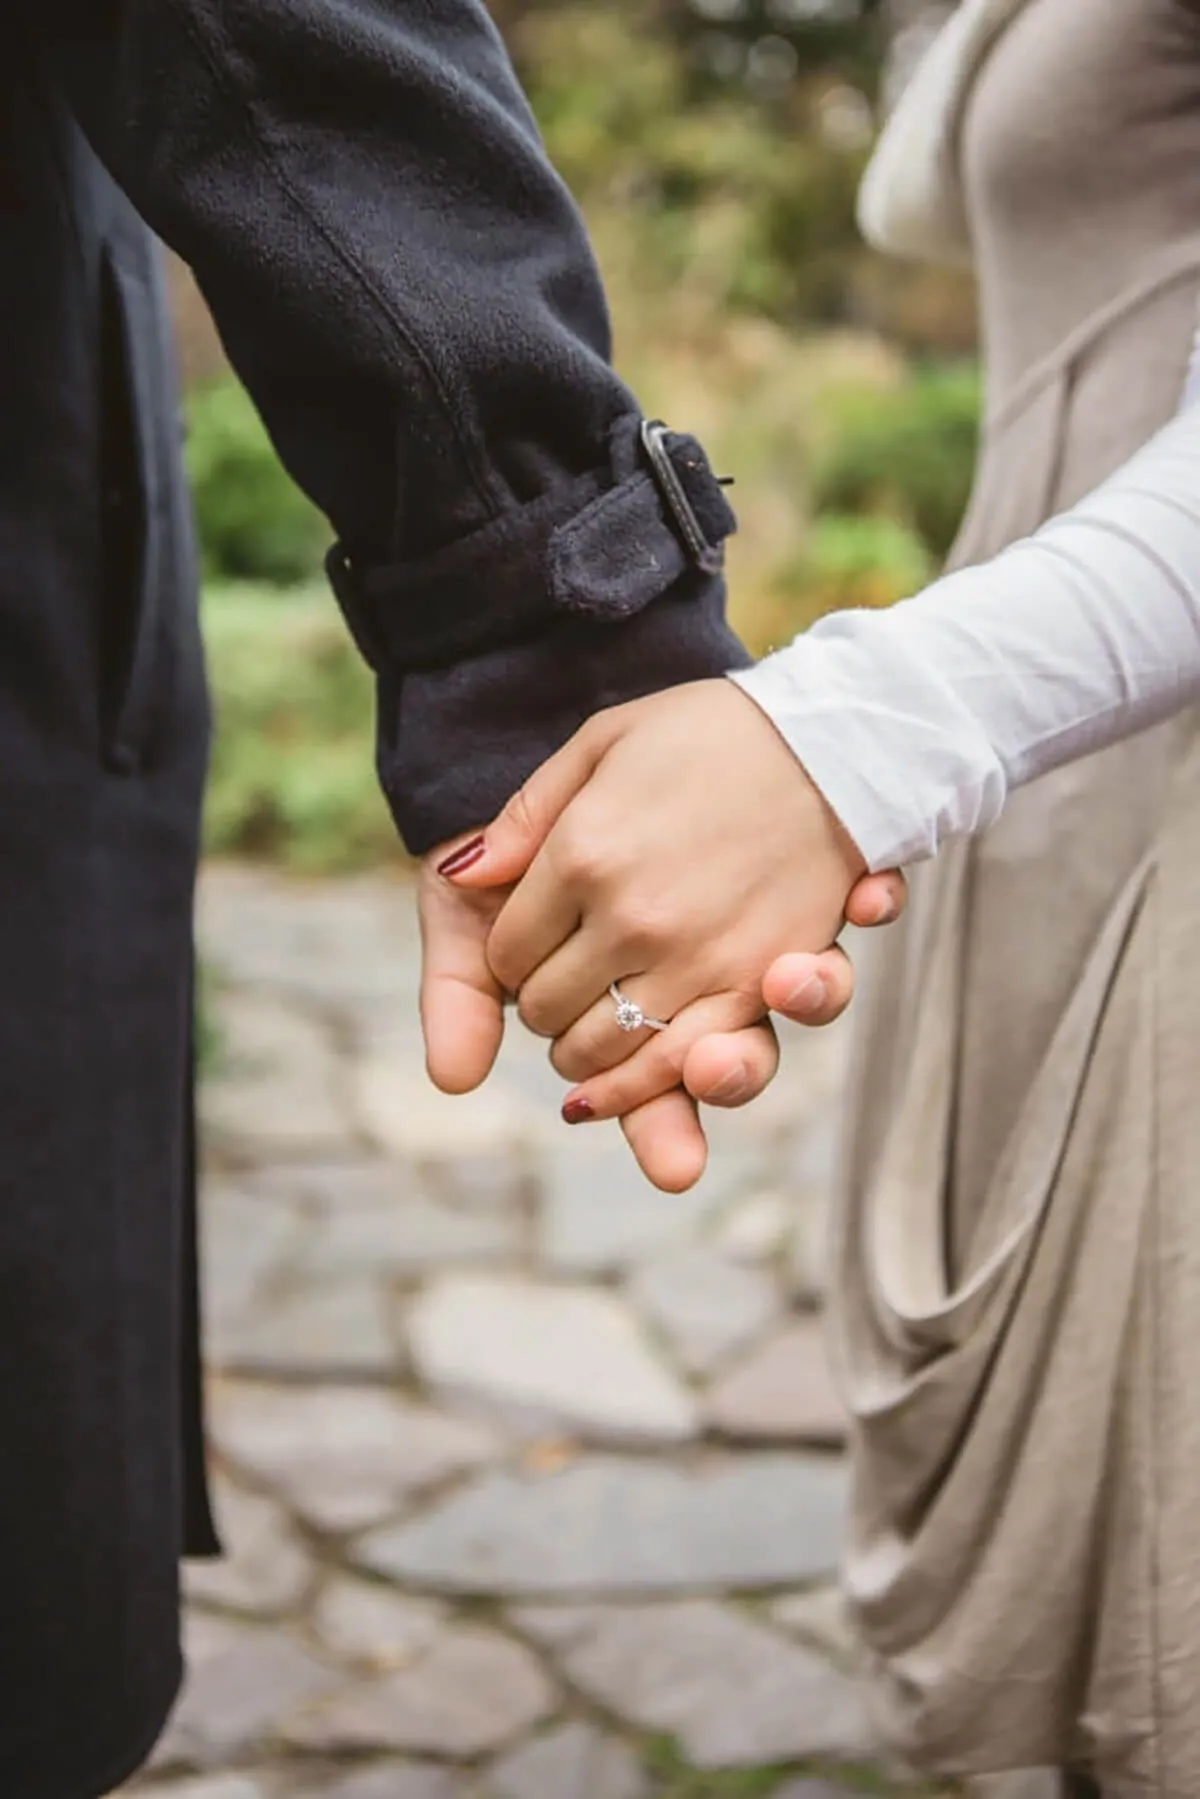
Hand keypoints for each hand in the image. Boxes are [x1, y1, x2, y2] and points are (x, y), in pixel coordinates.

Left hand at [436, 680, 891, 1182]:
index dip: (508, 954)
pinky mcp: (754, 989)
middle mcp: (634, 917)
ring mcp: (696, 959)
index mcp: (584, 852)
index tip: (528, 938)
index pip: (506, 952)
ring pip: (600, 1049)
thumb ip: (526, 815)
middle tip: (560, 977)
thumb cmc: (706, 734)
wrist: (832, 739)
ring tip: (584, 1028)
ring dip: (581, 1051)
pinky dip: (636, 1091)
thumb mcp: (601, 743)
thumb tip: (462, 876)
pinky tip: (610, 1092)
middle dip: (540, 1001)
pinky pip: (676, 1070)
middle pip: (545, 1008)